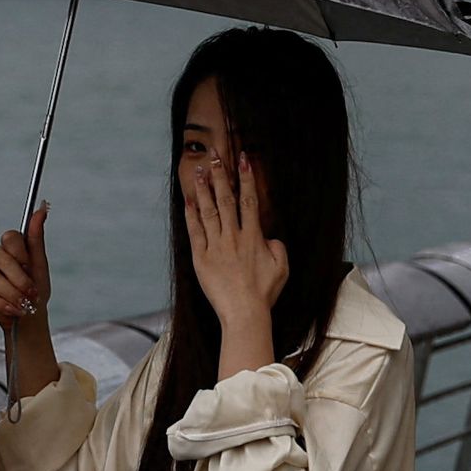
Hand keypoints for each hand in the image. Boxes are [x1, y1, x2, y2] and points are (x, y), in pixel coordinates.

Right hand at [0, 207, 58, 396]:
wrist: (29, 317)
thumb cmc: (36, 289)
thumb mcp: (40, 265)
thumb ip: (36, 237)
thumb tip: (43, 207)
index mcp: (12, 247)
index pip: (9, 237)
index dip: (20, 254)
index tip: (30, 267)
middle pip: (0, 258)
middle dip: (18, 279)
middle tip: (31, 294)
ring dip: (10, 294)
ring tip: (23, 306)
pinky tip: (11, 311)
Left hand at [181, 153, 287, 369]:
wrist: (244, 313)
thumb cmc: (264, 293)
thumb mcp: (282, 267)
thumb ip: (277, 246)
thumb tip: (269, 237)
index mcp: (253, 237)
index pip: (249, 200)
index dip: (247, 178)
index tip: (243, 160)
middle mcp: (233, 236)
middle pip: (226, 199)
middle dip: (221, 175)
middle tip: (215, 156)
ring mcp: (216, 246)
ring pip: (209, 211)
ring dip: (203, 189)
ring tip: (198, 171)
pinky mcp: (202, 258)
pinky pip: (195, 232)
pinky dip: (191, 215)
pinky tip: (188, 200)